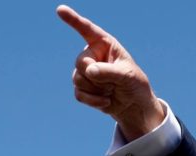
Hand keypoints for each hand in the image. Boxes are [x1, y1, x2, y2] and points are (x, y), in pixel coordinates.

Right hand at [57, 5, 164, 140]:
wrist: (134, 106)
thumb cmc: (134, 85)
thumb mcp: (127, 76)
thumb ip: (109, 71)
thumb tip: (89, 71)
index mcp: (105, 44)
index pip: (87, 30)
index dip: (73, 20)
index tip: (60, 9)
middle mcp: (92, 55)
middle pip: (80, 62)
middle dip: (96, 76)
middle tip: (113, 83)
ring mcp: (85, 71)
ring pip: (78, 79)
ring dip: (97, 89)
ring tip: (111, 90)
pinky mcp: (82, 87)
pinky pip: (79, 93)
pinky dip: (93, 100)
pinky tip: (107, 101)